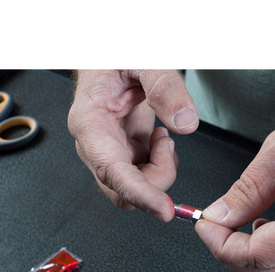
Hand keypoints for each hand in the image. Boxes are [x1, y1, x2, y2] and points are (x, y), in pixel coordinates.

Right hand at [68, 67, 197, 221]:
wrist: (109, 60)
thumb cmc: (115, 59)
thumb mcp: (143, 61)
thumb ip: (164, 87)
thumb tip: (184, 124)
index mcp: (90, 123)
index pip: (111, 172)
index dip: (139, 194)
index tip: (164, 209)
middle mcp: (96, 144)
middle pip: (124, 189)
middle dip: (156, 178)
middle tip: (167, 143)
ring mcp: (110, 151)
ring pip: (137, 186)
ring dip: (160, 169)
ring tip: (162, 134)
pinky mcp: (124, 153)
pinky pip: (145, 176)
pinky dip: (162, 165)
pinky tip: (160, 140)